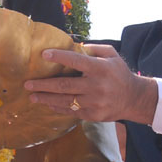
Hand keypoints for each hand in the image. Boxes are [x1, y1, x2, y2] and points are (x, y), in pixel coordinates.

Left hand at [25, 44, 157, 123]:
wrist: (134, 99)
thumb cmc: (119, 73)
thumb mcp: (111, 56)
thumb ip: (93, 49)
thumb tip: (73, 45)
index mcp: (100, 69)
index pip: (76, 61)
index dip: (59, 57)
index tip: (44, 54)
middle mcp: (96, 86)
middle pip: (64, 86)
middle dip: (44, 85)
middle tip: (28, 84)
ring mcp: (94, 103)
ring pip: (65, 101)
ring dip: (46, 99)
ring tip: (32, 96)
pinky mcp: (93, 115)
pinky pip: (71, 111)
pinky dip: (58, 108)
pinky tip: (48, 104)